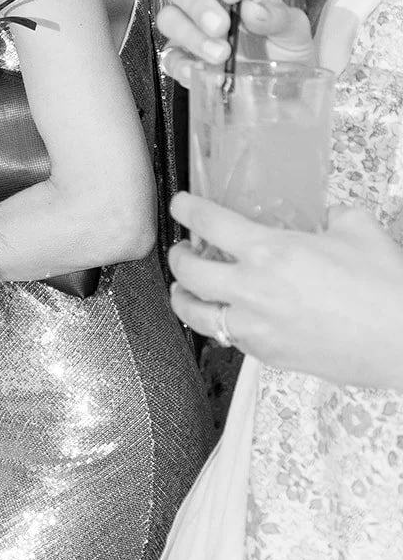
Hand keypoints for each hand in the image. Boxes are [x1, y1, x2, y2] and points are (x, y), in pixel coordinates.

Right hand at [157, 0, 312, 77]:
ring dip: (191, 35)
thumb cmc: (286, 49)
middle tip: (221, 26)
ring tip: (220, 55)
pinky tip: (201, 72)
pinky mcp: (182, 60)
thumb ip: (278, 16)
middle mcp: (205, 2)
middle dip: (198, 4)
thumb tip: (251, 10)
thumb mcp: (295, 29)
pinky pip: (169, 57)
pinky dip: (181, 64)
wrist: (283, 89)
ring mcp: (190, 31)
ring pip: (168, 18)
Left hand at [169, 193, 402, 389]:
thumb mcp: (360, 231)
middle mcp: (253, 289)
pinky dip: (220, 326)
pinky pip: (228, 338)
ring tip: (184, 289)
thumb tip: (329, 215)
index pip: (209, 222)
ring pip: (195, 314)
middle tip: (183, 250)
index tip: (181, 205)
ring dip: (183, 297)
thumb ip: (335, 216)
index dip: (186, 209)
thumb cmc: (387, 290)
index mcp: (270, 251)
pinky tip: (226, 318)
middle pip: (188, 271)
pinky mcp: (268, 354)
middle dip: (177, 257)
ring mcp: (256, 326)